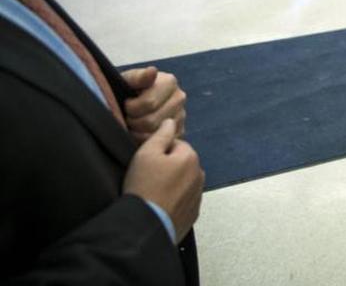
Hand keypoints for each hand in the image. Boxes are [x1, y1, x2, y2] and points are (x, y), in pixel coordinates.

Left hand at [121, 67, 186, 141]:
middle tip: (127, 117)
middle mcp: (179, 98)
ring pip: (155, 135)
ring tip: (132, 125)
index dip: (131, 108)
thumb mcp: (126, 80)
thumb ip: (138, 76)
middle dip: (133, 122)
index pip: (149, 103)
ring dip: (138, 133)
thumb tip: (152, 71)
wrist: (130, 101)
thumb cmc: (126, 90)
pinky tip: (141, 133)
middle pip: (151, 121)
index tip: (126, 104)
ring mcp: (181, 116)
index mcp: (169, 82)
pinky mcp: (179, 132)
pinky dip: (147, 141)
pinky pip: (161, 144)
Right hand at [122, 119, 203, 241]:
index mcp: (191, 157)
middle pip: (181, 164)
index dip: (159, 152)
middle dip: (167, 168)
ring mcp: (198, 195)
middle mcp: (200, 174)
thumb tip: (171, 122)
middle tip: (148, 179)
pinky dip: (174, 201)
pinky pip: (183, 200)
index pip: (175, 145)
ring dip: (172, 184)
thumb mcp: (146, 153)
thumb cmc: (144, 186)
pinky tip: (160, 206)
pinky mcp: (193, 213)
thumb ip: (161, 134)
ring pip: (183, 182)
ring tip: (153, 194)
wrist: (144, 224)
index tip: (147, 164)